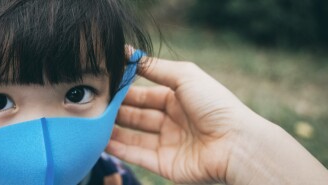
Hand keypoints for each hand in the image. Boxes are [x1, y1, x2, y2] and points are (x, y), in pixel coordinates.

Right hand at [106, 56, 327, 183]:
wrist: (235, 144)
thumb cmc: (215, 105)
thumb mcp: (185, 75)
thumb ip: (155, 67)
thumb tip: (128, 52)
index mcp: (178, 99)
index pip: (145, 93)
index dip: (126, 90)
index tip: (104, 84)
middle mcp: (172, 121)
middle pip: (137, 115)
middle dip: (116, 110)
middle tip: (93, 104)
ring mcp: (168, 143)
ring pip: (134, 135)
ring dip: (113, 129)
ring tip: (92, 122)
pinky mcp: (165, 164)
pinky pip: (137, 155)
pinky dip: (119, 149)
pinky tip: (102, 141)